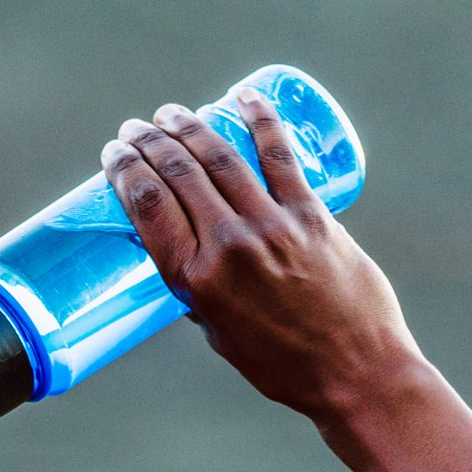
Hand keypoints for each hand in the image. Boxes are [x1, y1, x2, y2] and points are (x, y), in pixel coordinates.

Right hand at [100, 88, 420, 421]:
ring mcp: (272, 227)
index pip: (149, 208)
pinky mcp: (312, 216)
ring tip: (172, 114)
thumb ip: (202, 299)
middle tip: (136, 129)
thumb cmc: (285, 368)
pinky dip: (261, 120)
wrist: (357, 375)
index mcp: (197, 283)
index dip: (126, 172)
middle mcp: (228, 248)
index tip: (115, 154)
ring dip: (190, 127)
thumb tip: (189, 268)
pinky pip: (281, 156)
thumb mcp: (222, 337)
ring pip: (222, 159)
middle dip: (149, 143)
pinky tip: (244, 96)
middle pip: (178, 175)